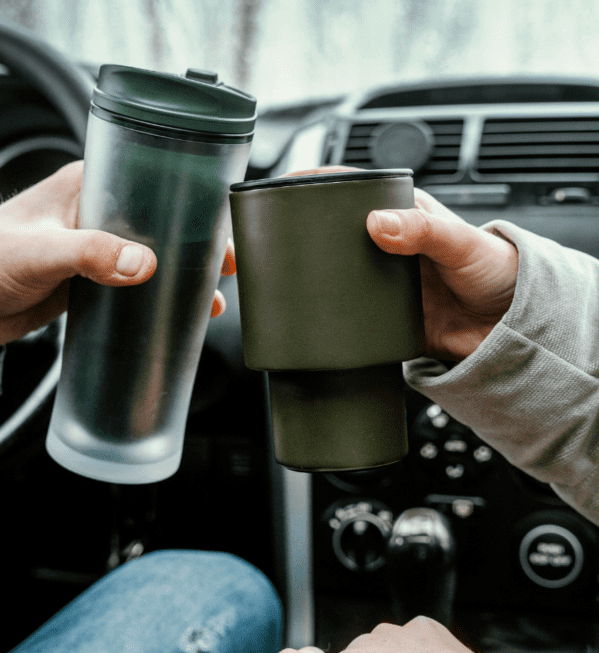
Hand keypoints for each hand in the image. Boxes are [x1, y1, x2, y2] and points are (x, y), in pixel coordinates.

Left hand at [0, 161, 234, 364]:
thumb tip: (143, 265)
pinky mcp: (85, 284)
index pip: (151, 184)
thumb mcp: (39, 252)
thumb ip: (90, 255)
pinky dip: (152, 300)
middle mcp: (93, 215)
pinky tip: (171, 316)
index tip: (220, 227)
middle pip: (158, 225)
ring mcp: (90, 251)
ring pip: (147, 260)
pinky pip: (129, 288)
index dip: (191, 204)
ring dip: (176, 279)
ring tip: (207, 301)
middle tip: (222, 268)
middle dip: (193, 247)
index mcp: (85, 187)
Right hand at [283, 166, 519, 360]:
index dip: (326, 183)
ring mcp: (385, 280)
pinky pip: (352, 311)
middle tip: (285, 233)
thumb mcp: (461, 243)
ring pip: (341, 272)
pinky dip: (336, 310)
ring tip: (295, 272)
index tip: (296, 184)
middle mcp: (390, 245)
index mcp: (406, 216)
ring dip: (322, 273)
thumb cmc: (497, 272)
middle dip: (313, 231)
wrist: (510, 327)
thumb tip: (377, 223)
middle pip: (340, 232)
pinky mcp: (385, 314)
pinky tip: (322, 309)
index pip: (359, 190)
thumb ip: (422, 231)